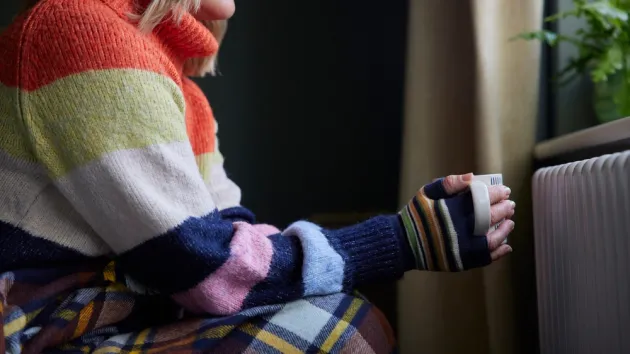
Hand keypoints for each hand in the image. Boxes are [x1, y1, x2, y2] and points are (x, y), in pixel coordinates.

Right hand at [399, 173, 514, 271]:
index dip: (496, 194)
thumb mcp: (426, 193)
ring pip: (492, 239)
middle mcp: (459, 228)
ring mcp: (462, 247)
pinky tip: (506, 245)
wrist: (403, 243)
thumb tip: (472, 177)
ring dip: (504, 230)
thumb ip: (448, 183)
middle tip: (511, 205)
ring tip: (510, 223)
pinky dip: (498, 252)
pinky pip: (486, 257)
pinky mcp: (462, 261)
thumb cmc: (416, 216)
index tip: (505, 191)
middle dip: (504, 210)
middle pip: (490, 217)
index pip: (482, 199)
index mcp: (452, 209)